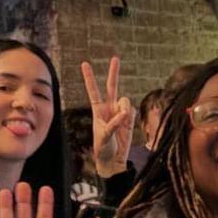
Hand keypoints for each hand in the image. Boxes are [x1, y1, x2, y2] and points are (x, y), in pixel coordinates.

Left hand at [83, 57, 132, 178]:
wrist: (114, 159)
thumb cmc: (103, 149)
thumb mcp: (104, 137)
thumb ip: (114, 124)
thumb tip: (125, 112)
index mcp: (98, 110)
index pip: (93, 91)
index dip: (89, 78)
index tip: (85, 64)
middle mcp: (109, 108)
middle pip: (111, 86)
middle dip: (114, 72)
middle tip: (115, 58)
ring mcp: (120, 112)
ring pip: (126, 101)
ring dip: (124, 110)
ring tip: (120, 124)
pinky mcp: (130, 118)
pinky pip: (132, 111)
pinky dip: (130, 119)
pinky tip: (126, 127)